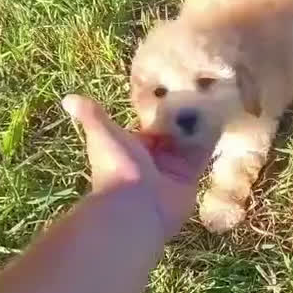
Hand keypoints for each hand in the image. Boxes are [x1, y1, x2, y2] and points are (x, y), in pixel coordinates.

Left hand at [62, 95, 214, 239]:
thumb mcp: (103, 134)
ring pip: (189, 141)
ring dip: (200, 124)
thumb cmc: (117, 168)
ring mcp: (173, 168)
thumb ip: (92, 115)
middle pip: (172, 132)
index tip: (175, 83)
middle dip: (184, 115)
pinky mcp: (190, 177)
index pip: (150, 124)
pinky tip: (223, 116)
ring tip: (217, 97)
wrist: (134, 208)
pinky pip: (203, 155)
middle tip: (202, 86)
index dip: (161, 107)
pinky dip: (211, 139)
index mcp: (132, 146)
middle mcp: (154, 157)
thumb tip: (68, 98)